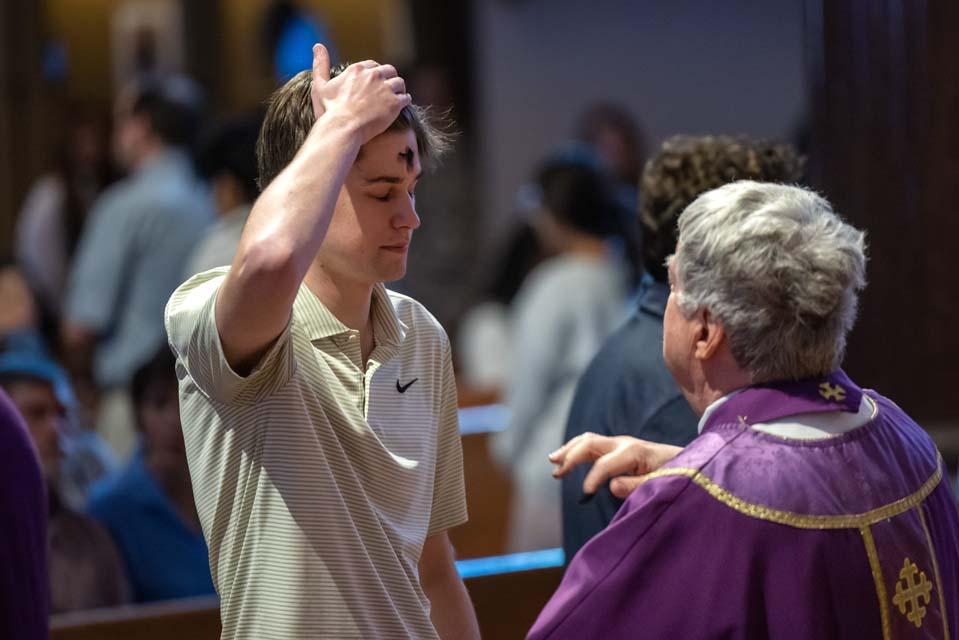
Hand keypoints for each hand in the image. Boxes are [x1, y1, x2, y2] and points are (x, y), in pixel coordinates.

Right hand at [309, 43, 410, 143]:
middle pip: (389, 71)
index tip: (375, 83)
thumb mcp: (320, 86)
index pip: (373, 65)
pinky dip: (404, 101)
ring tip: (396, 98)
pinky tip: (401, 107)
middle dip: (389, 79)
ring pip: (400, 83)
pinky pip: (406, 98)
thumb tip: (317, 45)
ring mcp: (385, 88)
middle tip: (388, 91)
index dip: (375, 74)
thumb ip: (320, 65)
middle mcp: (373, 75)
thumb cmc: (330, 111)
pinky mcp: (394, 103)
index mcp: (357, 70)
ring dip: (399, 90)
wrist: (342, 129)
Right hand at [548, 433, 682, 498]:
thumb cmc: (679, 476)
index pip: (605, 463)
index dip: (592, 478)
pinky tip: (566, 460)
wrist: (692, 463)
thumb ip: (638, 486)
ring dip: (569, 449)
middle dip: (570, 456)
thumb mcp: (663, 484)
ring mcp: (621, 443)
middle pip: (589, 443)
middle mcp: (624, 443)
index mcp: (635, 452)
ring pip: (587, 440)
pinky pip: (592, 443)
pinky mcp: (619, 447)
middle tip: (556, 473)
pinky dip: (576, 449)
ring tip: (553, 461)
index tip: (584, 494)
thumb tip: (611, 485)